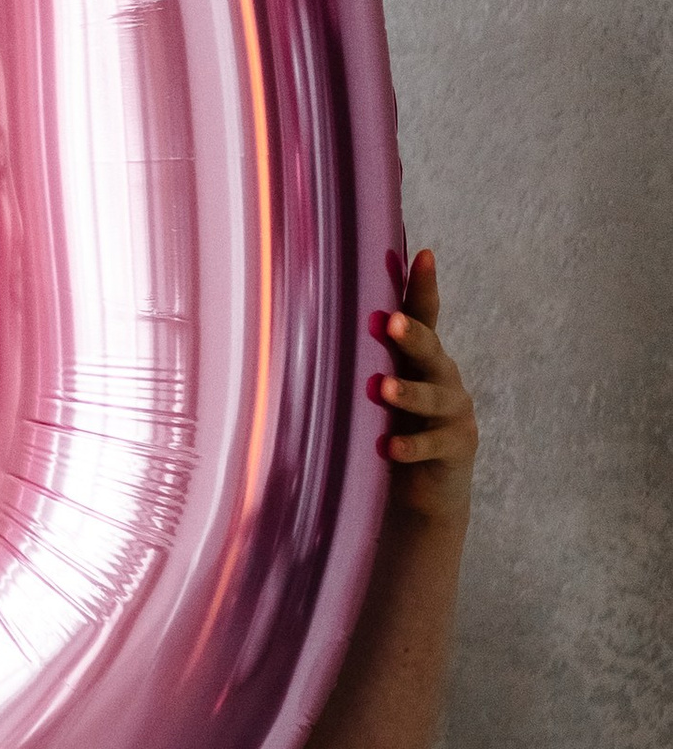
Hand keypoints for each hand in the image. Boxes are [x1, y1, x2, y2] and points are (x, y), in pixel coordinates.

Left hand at [374, 248, 476, 529]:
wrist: (424, 493)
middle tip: (389, 322)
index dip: (424, 286)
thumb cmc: (387, 429)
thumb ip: (353, 361)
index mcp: (420, 358)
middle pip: (430, 350)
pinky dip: (410, 445)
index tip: (424, 254)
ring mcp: (454, 412)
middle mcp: (443, 377)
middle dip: (410, 335)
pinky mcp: (457, 447)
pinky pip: (433, 444)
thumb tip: (290, 326)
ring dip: (407, 392)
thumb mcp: (371, 392)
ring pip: (433, 396)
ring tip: (383, 389)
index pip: (424, 315)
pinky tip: (389, 447)